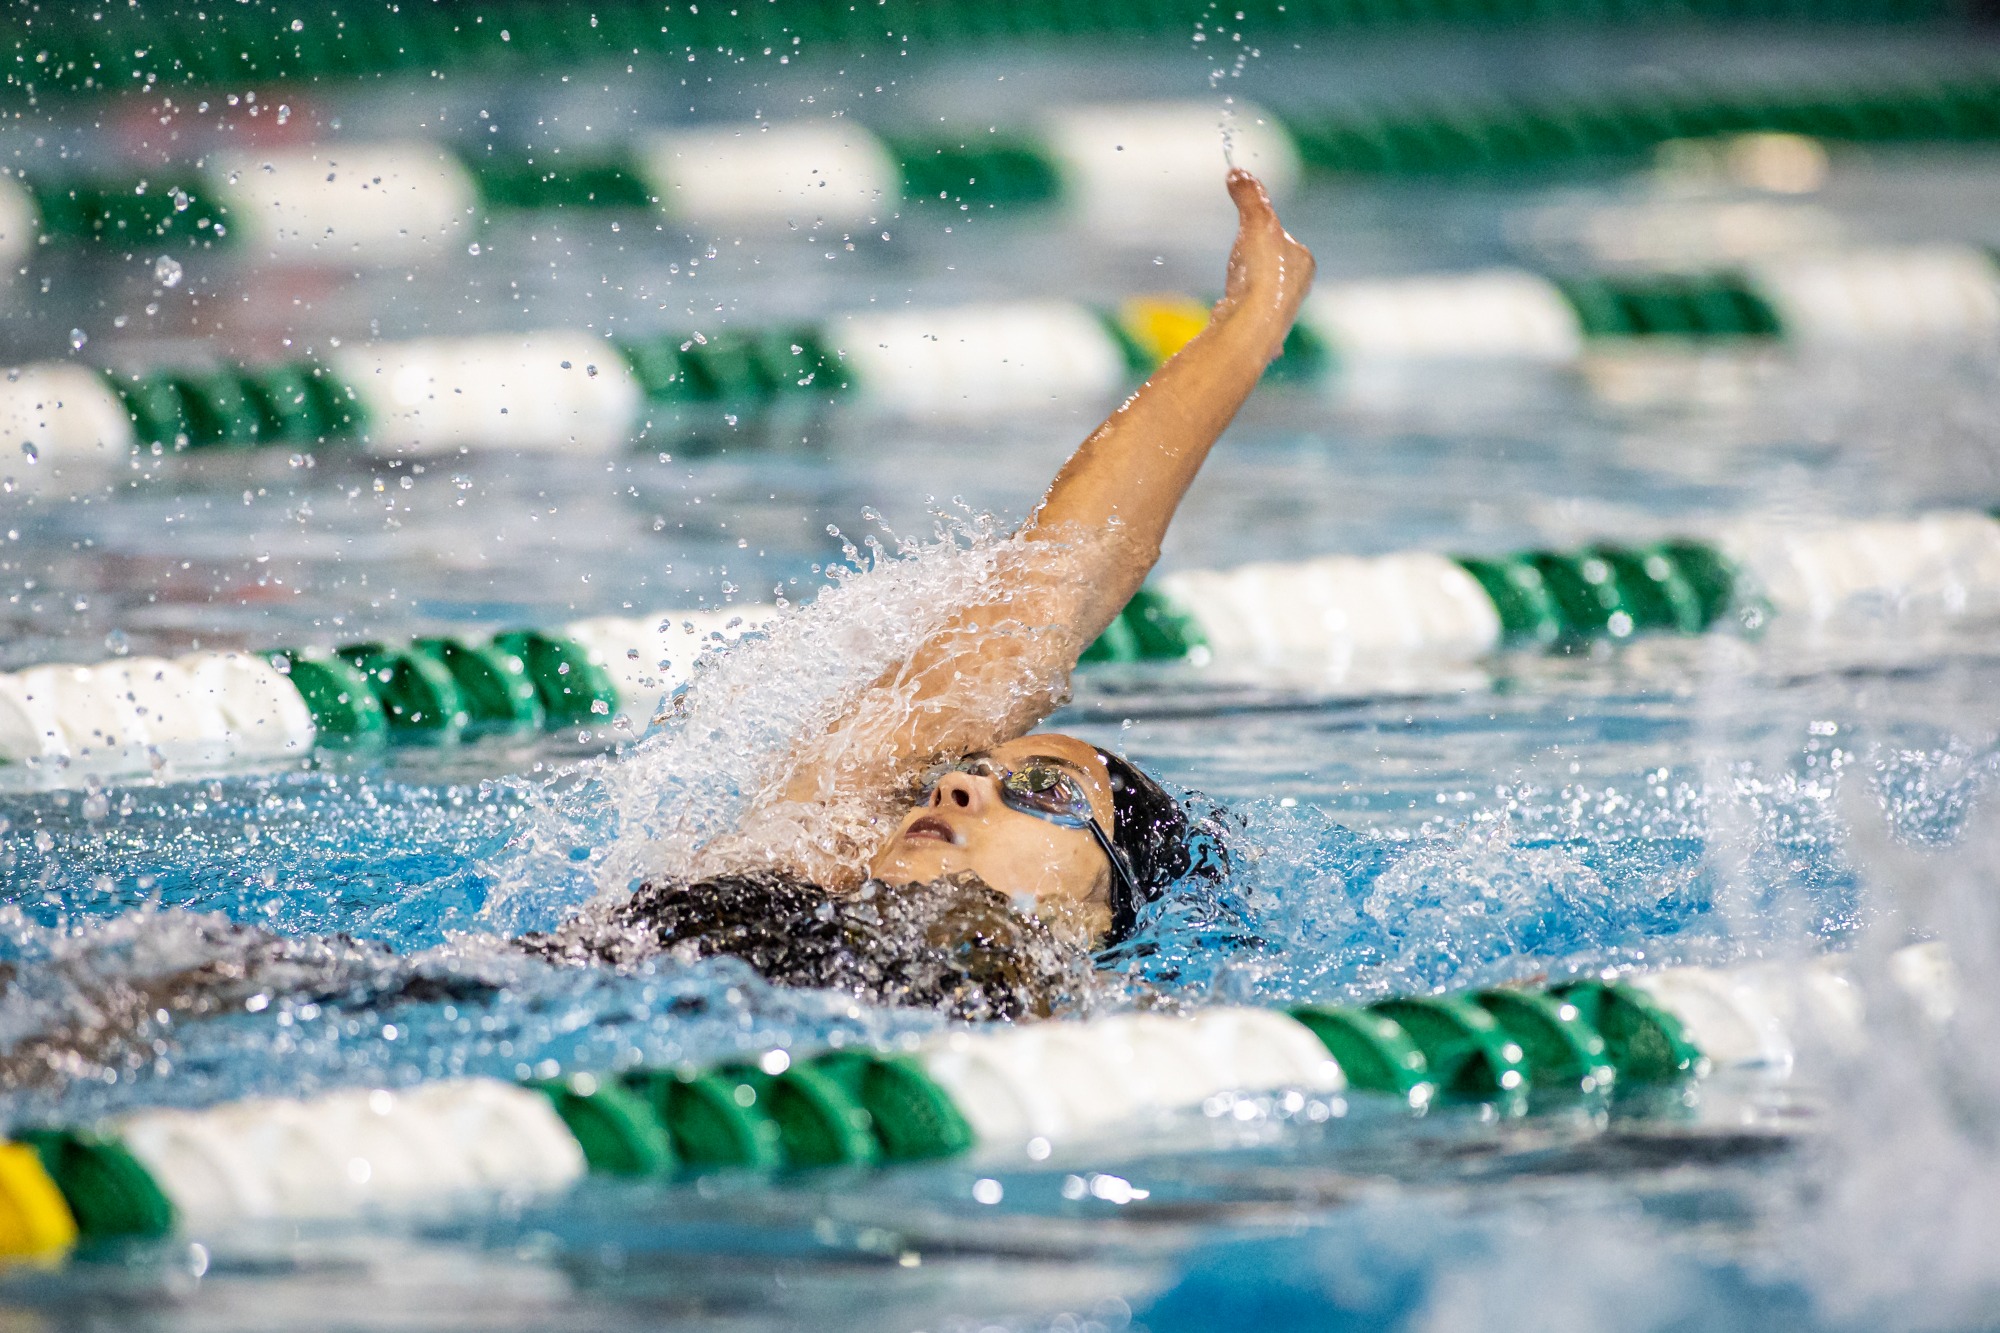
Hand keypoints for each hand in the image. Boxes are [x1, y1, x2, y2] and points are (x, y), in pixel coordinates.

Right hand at [1219, 169, 1314, 325]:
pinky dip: (1242, 308)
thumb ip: (1249, 195)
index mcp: (1305, 261)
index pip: (1285, 238)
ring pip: (1265, 292)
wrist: (1252, 323)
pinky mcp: (1265, 333)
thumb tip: (1237, 171)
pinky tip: (1232, 308)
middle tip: (1240, 258)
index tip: (1246, 231)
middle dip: (1257, 261)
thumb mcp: (1256, 221)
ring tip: (1236, 284)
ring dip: (1250, 287)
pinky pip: (1252, 314)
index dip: (1263, 231)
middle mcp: (1300, 288)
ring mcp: (1282, 313)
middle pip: (1275, 266)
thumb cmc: (1260, 272)